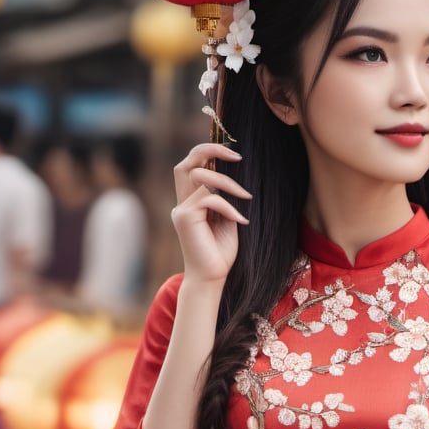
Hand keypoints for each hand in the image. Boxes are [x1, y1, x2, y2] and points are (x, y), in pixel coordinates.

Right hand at [171, 143, 250, 284]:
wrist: (212, 278)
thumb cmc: (221, 253)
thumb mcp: (228, 219)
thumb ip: (225, 198)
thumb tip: (236, 176)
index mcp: (191, 202)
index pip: (191, 167)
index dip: (208, 152)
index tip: (235, 155)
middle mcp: (182, 203)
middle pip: (185, 163)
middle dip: (209, 150)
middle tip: (237, 156)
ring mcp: (181, 210)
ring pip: (201, 176)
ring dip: (228, 183)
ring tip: (247, 197)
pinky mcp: (185, 218)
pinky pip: (210, 197)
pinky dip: (229, 206)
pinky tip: (241, 221)